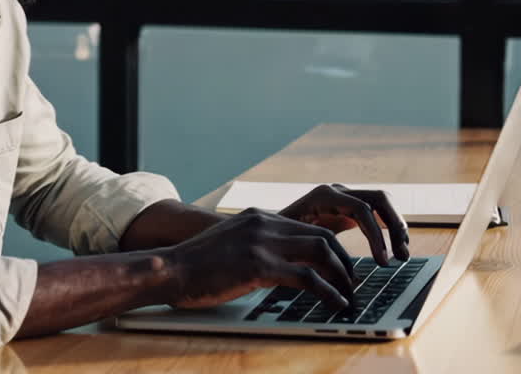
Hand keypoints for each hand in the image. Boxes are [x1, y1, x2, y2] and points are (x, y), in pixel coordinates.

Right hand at [163, 208, 356, 309]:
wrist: (169, 269)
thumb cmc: (195, 265)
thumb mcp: (229, 243)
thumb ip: (255, 244)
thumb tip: (278, 262)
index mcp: (258, 216)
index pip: (308, 227)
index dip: (331, 250)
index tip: (340, 268)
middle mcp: (264, 223)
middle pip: (322, 237)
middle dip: (343, 262)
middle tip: (351, 284)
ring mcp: (262, 243)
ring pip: (321, 253)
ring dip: (342, 276)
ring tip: (348, 295)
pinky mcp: (259, 266)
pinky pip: (307, 278)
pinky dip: (329, 292)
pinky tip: (336, 304)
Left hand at [279, 184, 409, 262]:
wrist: (266, 229)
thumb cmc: (274, 240)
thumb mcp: (291, 245)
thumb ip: (310, 253)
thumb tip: (332, 276)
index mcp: (323, 197)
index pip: (362, 209)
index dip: (376, 235)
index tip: (382, 262)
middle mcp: (337, 192)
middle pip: (379, 199)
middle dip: (394, 227)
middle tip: (401, 257)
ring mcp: (345, 197)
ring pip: (383, 203)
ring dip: (396, 226)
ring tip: (402, 254)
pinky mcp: (350, 207)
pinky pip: (378, 211)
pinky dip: (389, 227)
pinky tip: (394, 248)